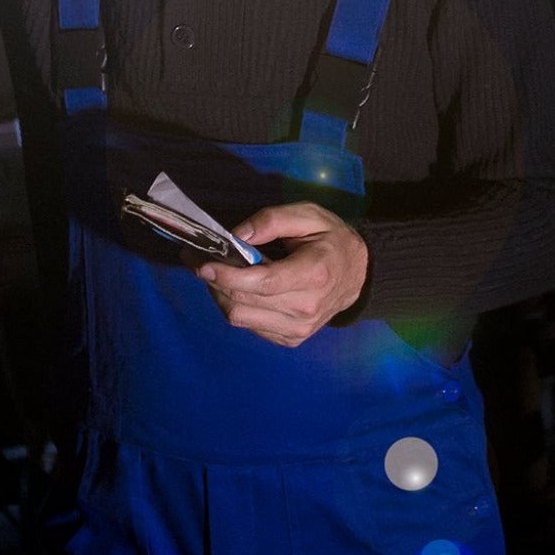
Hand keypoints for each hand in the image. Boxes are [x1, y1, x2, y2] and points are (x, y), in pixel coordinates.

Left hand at [199, 203, 369, 347]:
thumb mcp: (309, 215)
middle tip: (196, 260)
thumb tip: (238, 235)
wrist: (358, 274)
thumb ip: (272, 220)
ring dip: (220, 295)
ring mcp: (298, 329)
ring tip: (213, 273)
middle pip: (244, 302)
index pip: (262, 283)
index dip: (228, 276)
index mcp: (313, 274)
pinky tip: (236, 288)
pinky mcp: (290, 339)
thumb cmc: (331, 239)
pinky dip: (236, 307)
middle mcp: (305, 309)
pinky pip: (250, 327)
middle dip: (214, 281)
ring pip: (241, 319)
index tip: (203, 264)